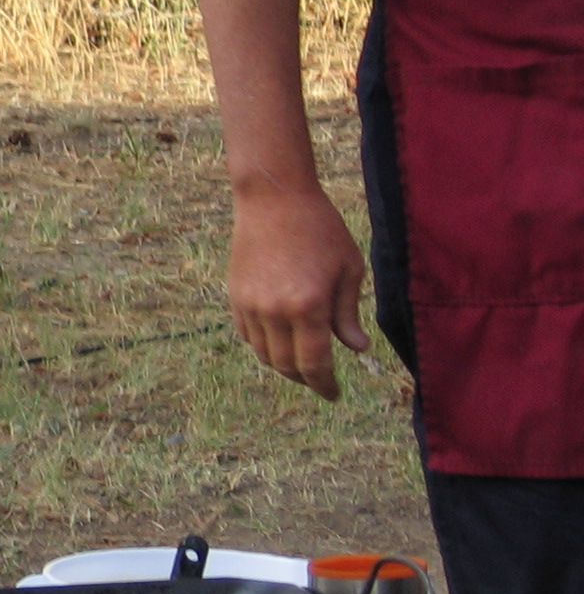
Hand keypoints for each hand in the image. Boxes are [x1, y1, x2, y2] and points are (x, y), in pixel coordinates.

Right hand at [227, 184, 369, 399]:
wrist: (274, 200)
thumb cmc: (321, 229)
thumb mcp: (348, 269)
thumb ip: (349, 313)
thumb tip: (357, 348)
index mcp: (308, 306)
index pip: (315, 363)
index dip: (325, 384)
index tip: (334, 394)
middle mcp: (275, 311)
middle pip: (286, 365)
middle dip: (305, 378)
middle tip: (320, 380)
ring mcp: (250, 305)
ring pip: (264, 353)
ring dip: (283, 364)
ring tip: (301, 361)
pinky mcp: (235, 296)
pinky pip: (248, 334)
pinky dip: (265, 345)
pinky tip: (280, 339)